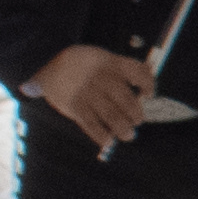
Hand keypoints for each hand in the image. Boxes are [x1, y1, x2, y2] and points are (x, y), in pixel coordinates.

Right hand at [28, 43, 150, 151]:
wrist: (47, 61)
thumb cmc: (83, 64)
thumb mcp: (102, 57)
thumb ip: (124, 68)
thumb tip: (149, 81)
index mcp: (110, 62)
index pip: (136, 71)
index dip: (147, 83)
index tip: (149, 94)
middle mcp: (100, 77)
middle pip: (125, 98)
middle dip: (135, 113)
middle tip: (138, 120)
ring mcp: (87, 92)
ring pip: (111, 114)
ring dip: (122, 128)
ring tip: (128, 135)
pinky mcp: (74, 106)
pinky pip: (90, 123)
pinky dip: (101, 135)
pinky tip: (108, 141)